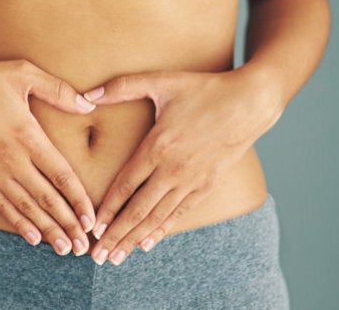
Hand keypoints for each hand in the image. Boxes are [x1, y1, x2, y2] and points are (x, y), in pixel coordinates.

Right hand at [0, 57, 97, 255]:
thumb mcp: (22, 73)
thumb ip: (58, 90)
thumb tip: (89, 105)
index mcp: (28, 136)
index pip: (62, 175)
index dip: (79, 200)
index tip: (92, 219)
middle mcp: (12, 160)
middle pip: (48, 199)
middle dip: (68, 225)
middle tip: (84, 246)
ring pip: (26, 208)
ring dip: (48, 231)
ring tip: (65, 249)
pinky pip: (1, 207)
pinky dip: (19, 224)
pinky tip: (33, 238)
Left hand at [83, 70, 280, 264]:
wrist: (250, 103)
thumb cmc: (204, 90)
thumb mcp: (162, 81)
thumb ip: (121, 86)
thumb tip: (87, 94)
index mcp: (157, 146)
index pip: (125, 186)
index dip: (107, 210)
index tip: (93, 228)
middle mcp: (172, 170)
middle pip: (137, 209)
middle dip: (116, 235)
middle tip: (97, 256)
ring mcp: (191, 181)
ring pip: (157, 217)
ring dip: (135, 239)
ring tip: (116, 258)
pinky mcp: (207, 186)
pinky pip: (180, 213)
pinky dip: (162, 230)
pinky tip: (147, 243)